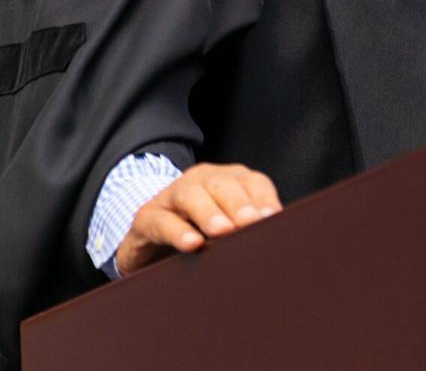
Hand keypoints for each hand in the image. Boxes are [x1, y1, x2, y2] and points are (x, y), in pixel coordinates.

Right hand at [114, 162, 281, 276]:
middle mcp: (199, 182)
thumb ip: (249, 229)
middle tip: (252, 223)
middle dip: (239, 203)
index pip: (252, 182)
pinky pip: (162, 221)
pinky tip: (192, 244)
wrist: (145, 243)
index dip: (264, 198)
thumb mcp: (225, 231)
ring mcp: (170, 197)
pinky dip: (177, 232)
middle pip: (222, 184)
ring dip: (210, 213)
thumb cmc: (196, 234)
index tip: (273, 217)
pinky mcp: (145, 218)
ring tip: (224, 231)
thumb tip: (280, 241)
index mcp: (225, 181)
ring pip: (191, 195)